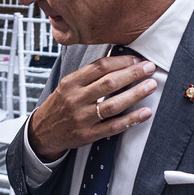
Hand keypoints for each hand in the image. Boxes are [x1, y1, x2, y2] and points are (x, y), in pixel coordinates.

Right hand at [28, 54, 156, 161]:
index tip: (137, 59)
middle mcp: (76, 99)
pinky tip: (144, 113)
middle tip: (149, 68)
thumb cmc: (61, 105)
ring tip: (151, 86)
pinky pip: (113, 127)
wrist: (43, 131)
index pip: (100, 67)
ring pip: (113, 104)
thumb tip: (117, 61)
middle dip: (132, 74)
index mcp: (71, 82)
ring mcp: (82, 118)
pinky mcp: (88, 135)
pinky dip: (131, 119)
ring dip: (135, 94)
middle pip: (109, 83)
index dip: (121, 61)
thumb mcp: (68, 85)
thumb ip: (89, 74)